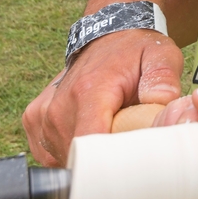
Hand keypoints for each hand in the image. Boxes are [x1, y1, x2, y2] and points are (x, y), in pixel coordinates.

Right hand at [22, 28, 183, 165]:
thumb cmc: (136, 50)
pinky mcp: (34, 120)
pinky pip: (51, 152)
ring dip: (87, 153)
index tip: (127, 163)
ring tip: (107, 127)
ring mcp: (42, 115)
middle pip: (79, 157)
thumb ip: (163, 79)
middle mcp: (58, 106)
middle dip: (104, 158)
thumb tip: (160, 103)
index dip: (109, 163)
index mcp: (88, 92)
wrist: (108, 34)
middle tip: (125, 137)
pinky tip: (90, 127)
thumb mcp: (160, 56)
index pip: (88, 145)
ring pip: (65, 158)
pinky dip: (71, 148)